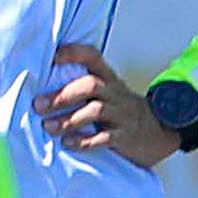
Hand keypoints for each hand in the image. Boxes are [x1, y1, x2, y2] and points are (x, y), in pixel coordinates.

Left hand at [36, 44, 176, 167]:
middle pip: (91, 86)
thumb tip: (38, 90)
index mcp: (108, 79)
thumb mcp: (106, 93)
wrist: (159, 132)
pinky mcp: (125, 136)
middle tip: (38, 106)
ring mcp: (122, 114)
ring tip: (48, 127)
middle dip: (62, 95)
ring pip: (96, 111)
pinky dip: (84, 141)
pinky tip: (68, 143)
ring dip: (68, 119)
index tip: (52, 56)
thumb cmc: (120, 111)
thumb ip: (81, 87)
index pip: (92, 57)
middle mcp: (115, 93)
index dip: (73, 53)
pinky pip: (105, 137)